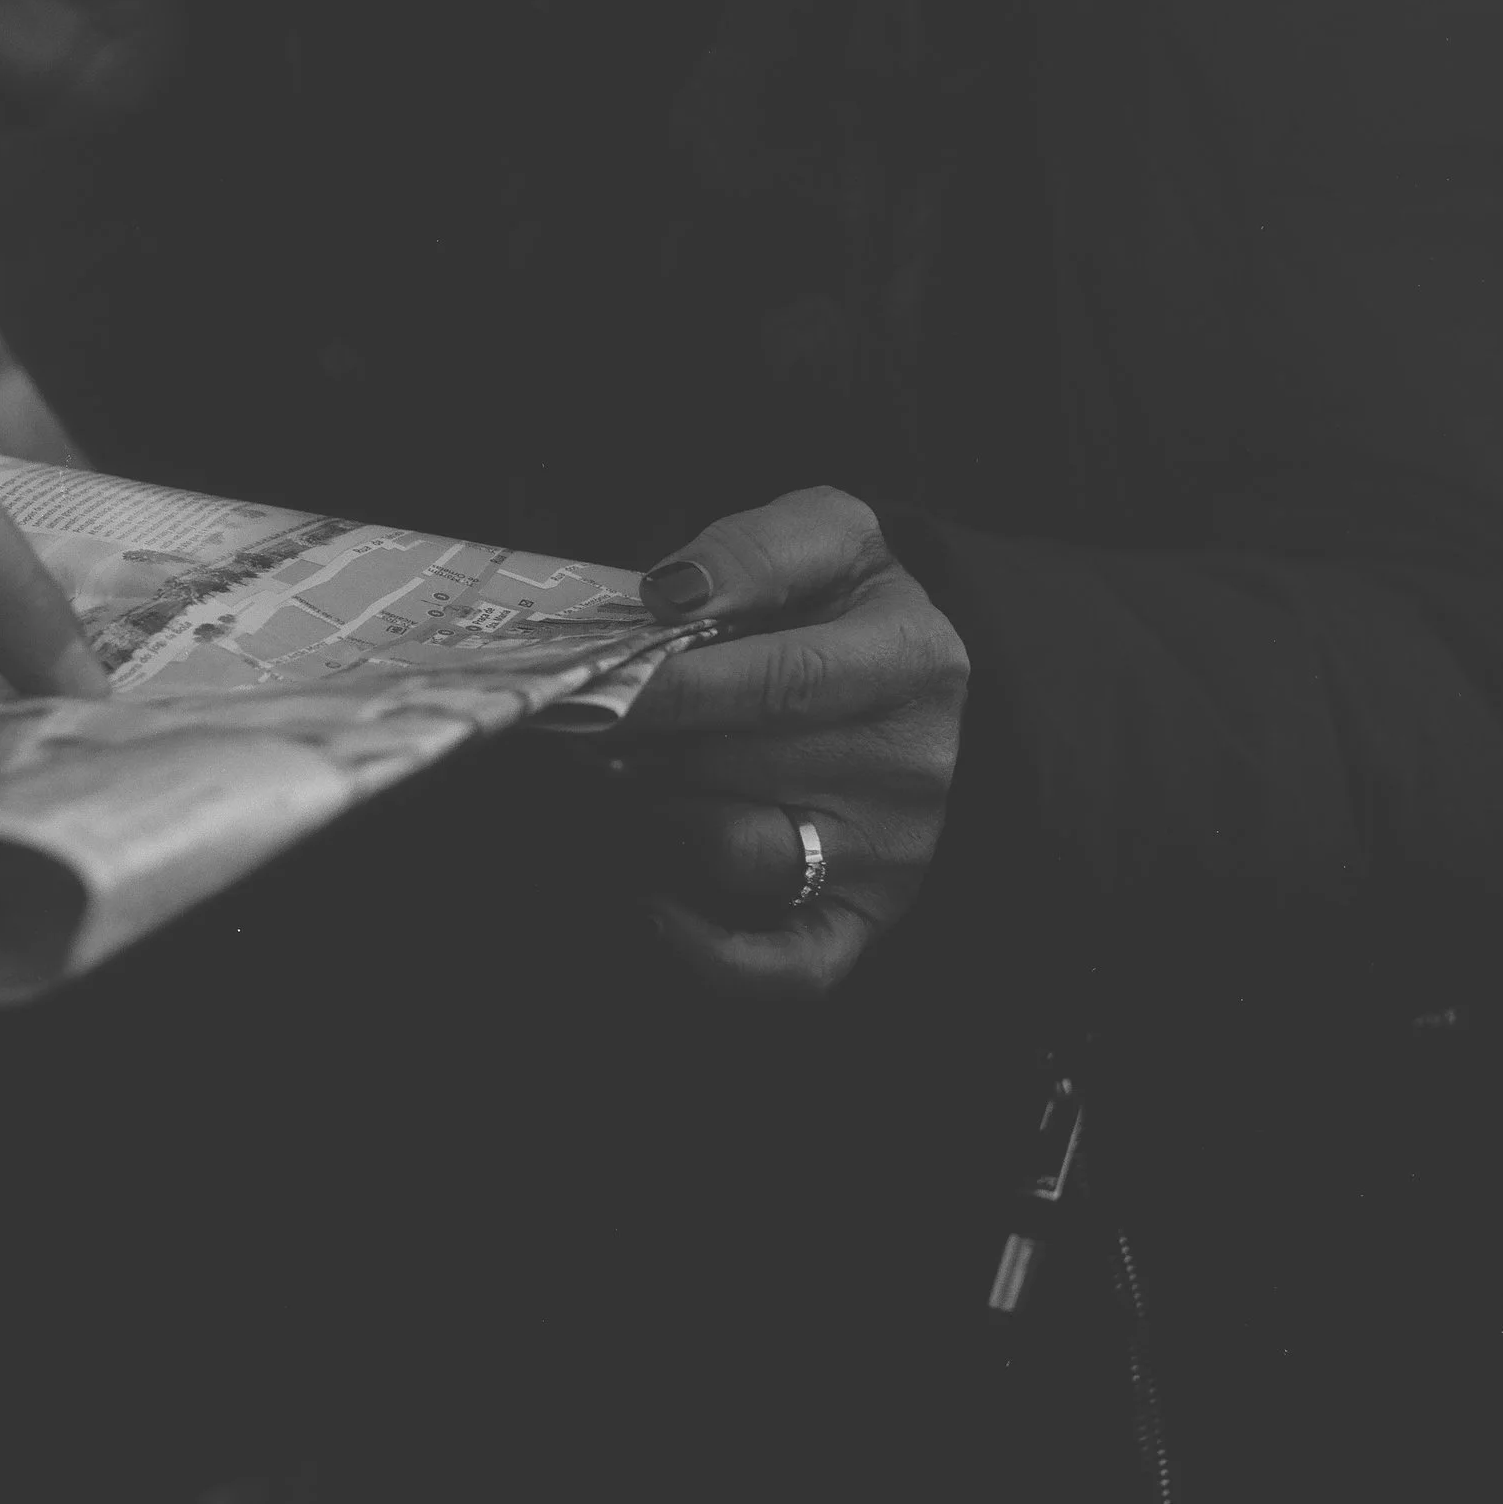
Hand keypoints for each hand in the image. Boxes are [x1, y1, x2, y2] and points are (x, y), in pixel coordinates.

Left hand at [610, 488, 966, 994]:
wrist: (924, 682)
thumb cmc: (852, 606)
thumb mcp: (830, 535)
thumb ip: (756, 549)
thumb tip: (671, 595)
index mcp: (910, 660)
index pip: (770, 682)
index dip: (666, 686)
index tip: (590, 678)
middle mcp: (909, 766)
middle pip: (734, 766)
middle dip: (637, 745)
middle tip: (578, 723)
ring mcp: (888, 853)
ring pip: (734, 852)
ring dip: (652, 817)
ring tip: (620, 776)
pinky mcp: (861, 920)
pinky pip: (784, 968)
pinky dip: (706, 949)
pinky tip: (652, 900)